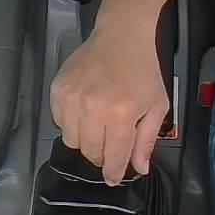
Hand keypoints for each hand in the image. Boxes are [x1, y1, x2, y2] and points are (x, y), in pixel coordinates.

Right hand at [50, 23, 169, 184]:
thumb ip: (146, 140)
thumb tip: (138, 168)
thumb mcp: (156, 107)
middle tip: (109, 144)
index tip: (113, 177)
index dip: (113, 172)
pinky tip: (85, 112)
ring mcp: (72, 99)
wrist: (121, 37)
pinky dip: (71, 124)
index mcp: (121, 114)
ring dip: (85, 141)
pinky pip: (60, 123)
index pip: (112, 157)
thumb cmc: (143, 71)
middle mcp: (93, 108)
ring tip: (98, 125)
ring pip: (72, 141)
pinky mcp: (58, 90)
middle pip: (90, 152)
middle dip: (101, 155)